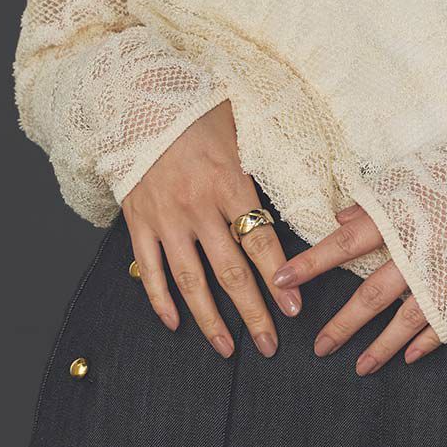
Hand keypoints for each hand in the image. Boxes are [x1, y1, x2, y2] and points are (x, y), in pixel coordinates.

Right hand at [120, 100, 303, 359]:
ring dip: (210, 319)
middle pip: (230, 272)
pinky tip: (175, 323)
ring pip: (190, 280)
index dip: (280, 278)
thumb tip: (308, 192)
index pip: (261, 241)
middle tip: (269, 344)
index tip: (294, 308)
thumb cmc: (199, 112)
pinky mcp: (138, 221)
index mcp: (229, 184)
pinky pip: (150, 269)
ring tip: (226, 348)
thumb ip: (269, 166)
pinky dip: (161, 300)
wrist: (140, 98)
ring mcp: (165, 218)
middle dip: (253, 313)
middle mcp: (197, 207)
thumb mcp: (243, 131)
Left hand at [271, 203, 443, 372]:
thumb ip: (377, 200)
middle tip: (318, 347)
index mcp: (399, 217)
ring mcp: (444, 277)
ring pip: (402, 320)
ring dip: (378, 347)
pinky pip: (442, 326)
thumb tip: (340, 215)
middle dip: (341, 324)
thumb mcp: (418, 174)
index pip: (342, 244)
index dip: (309, 263)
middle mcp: (416, 251)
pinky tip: (407, 358)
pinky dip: (423, 344)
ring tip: (358, 367)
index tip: (280, 280)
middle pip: (368, 295)